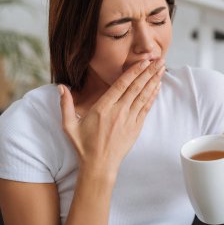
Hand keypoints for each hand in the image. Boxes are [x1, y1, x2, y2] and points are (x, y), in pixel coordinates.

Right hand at [58, 59, 164, 177]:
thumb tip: (61, 87)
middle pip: (136, 87)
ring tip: (162, 69)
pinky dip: (152, 97)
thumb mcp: (69, 126)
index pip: (121, 85)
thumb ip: (65, 105)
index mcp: (103, 108)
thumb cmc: (84, 146)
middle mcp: (119, 111)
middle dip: (148, 72)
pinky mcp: (136, 127)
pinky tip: (157, 87)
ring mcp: (129, 119)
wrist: (100, 165)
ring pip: (144, 96)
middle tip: (159, 59)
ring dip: (153, 81)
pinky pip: (146, 108)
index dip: (133, 72)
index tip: (143, 61)